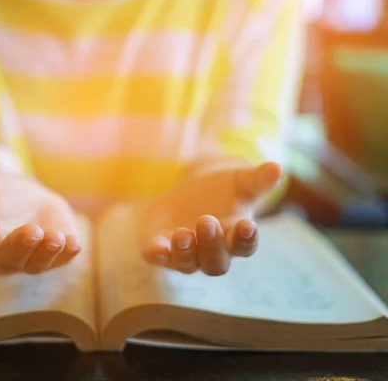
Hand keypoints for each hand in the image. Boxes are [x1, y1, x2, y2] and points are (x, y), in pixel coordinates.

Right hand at [0, 165, 80, 274]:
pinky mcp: (55, 256)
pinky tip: (74, 243)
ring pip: (36, 263)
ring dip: (47, 253)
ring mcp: (30, 259)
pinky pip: (61, 259)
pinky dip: (67, 254)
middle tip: (32, 230)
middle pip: (8, 259)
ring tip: (56, 237)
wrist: (26, 200)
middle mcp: (1, 255)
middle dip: (20, 246)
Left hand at [141, 161, 282, 275]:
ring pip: (187, 263)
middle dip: (211, 244)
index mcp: (235, 238)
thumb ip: (258, 179)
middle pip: (215, 262)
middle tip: (207, 221)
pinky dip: (157, 254)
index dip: (246, 239)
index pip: (245, 246)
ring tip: (182, 234)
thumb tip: (277, 168)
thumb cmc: (223, 191)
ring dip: (185, 251)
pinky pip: (158, 257)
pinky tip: (154, 249)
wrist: (191, 192)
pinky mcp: (160, 247)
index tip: (247, 225)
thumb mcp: (241, 182)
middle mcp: (211, 252)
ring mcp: (185, 254)